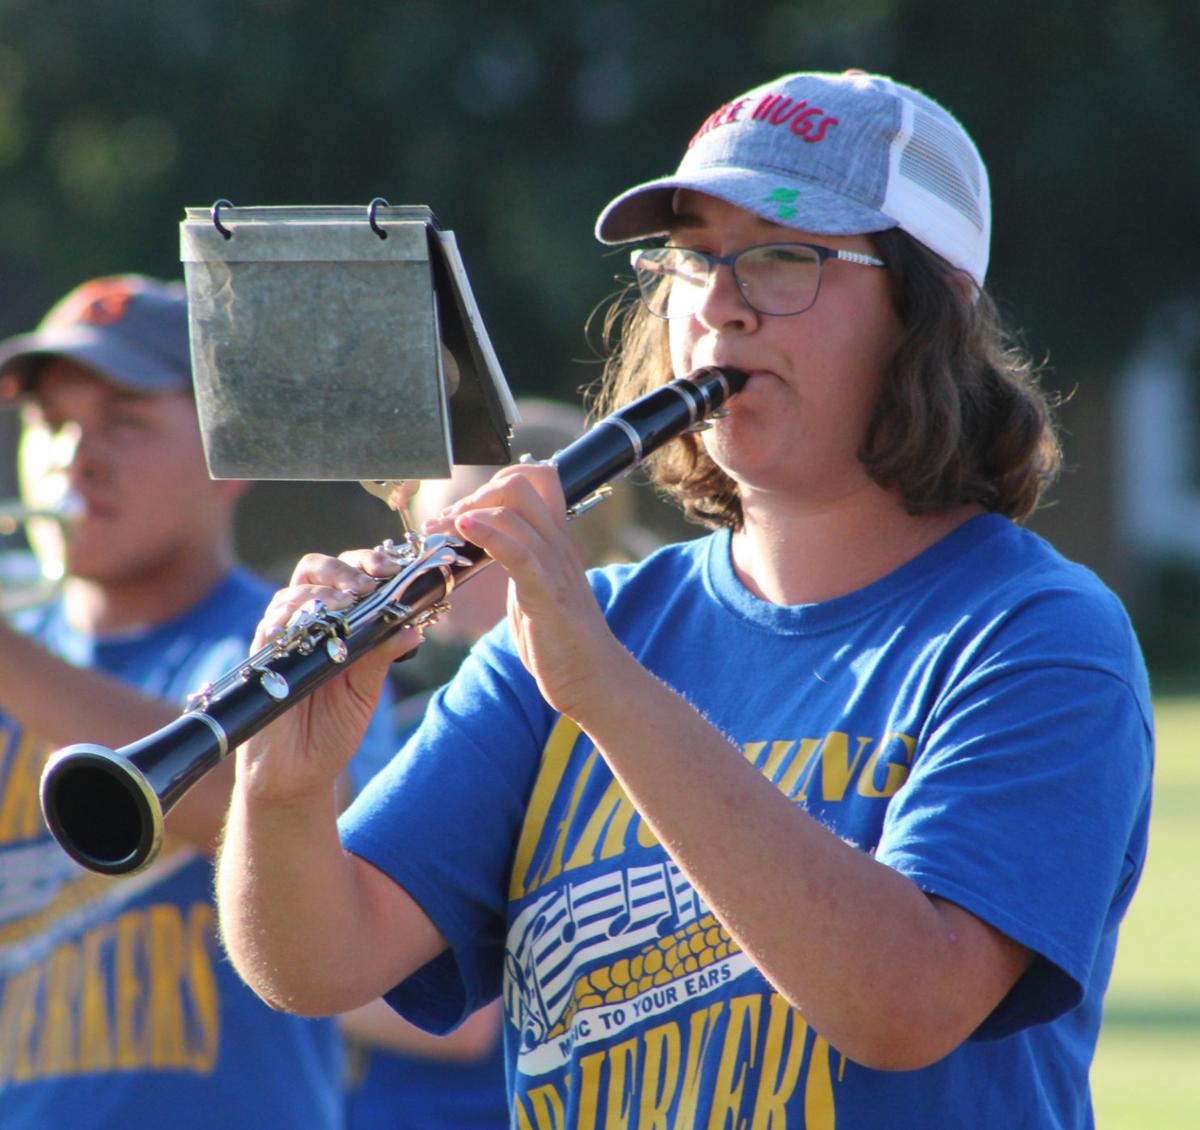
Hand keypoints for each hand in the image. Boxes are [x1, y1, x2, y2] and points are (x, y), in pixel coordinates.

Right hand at [237, 548, 420, 803]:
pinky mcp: (262, 658)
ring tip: (349, 602)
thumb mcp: (366, 690)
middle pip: (315, 570)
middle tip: (368, 584)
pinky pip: (271, 625)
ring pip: (293, 592)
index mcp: (337, 623)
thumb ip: (382, 655)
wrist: (299, 771)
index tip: (392, 570)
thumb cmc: (333, 728)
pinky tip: (315, 621)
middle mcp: (307, 623)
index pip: (347, 575)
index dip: (366, 564)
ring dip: (324, 591)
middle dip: (343, 568)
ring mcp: (283, 638)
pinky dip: (293, 616)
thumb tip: (413, 628)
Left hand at [426, 463, 629, 720]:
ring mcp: (554, 569)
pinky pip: (518, 553)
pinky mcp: (547, 597)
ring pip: (514, 512)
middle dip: (475, 495)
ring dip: (468, 513)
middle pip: (520, 485)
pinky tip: (463, 530)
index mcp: (556, 542)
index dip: (495, 482)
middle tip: (447, 524)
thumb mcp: (537, 589)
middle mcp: (558, 547)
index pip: (536, 480)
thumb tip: (488, 545)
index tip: (463, 512)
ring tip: (442, 530)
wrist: (593, 680)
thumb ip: (519, 562)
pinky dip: (487, 534)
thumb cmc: (562, 640)